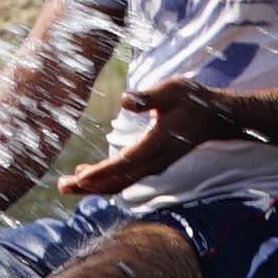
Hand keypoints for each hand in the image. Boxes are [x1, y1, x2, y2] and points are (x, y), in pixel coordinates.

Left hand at [61, 76, 238, 196]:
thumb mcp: (171, 91)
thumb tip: (126, 101)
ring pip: (120, 183)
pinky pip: (126, 178)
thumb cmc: (193, 100)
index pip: (122, 165)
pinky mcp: (153, 164)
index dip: (99, 173)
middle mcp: (154, 162)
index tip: (77, 178)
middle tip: (61, 186)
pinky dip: (106, 180)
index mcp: (155, 146)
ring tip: (69, 184)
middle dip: (89, 186)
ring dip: (95, 186)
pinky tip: (89, 174)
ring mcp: (154, 166)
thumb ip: (148, 97)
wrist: (216, 116)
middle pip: (117, 182)